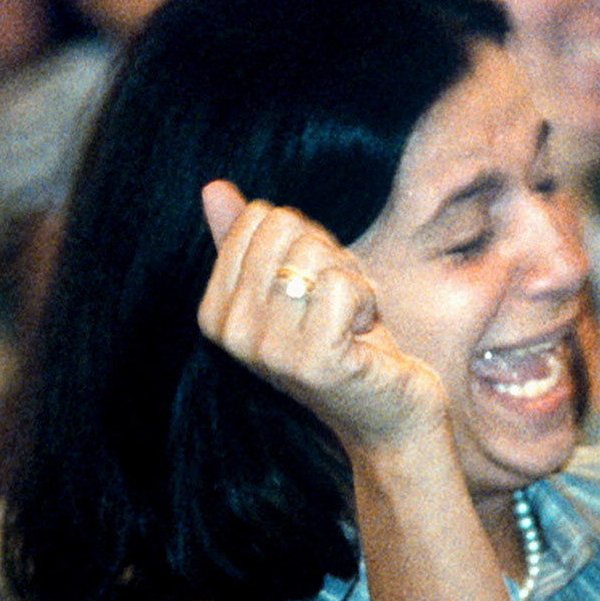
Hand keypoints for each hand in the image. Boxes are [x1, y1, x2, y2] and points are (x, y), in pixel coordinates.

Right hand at [197, 181, 445, 449]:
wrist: (386, 412)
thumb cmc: (342, 341)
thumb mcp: (290, 284)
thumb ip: (247, 240)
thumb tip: (213, 188)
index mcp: (215, 311)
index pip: (258, 218)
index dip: (301, 242)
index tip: (312, 287)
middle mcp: (232, 332)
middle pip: (284, 229)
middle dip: (325, 256)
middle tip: (335, 304)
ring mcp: (269, 349)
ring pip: (313, 254)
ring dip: (349, 280)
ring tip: (350, 321)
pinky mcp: (314, 360)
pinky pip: (341, 284)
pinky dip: (366, 300)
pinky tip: (362, 336)